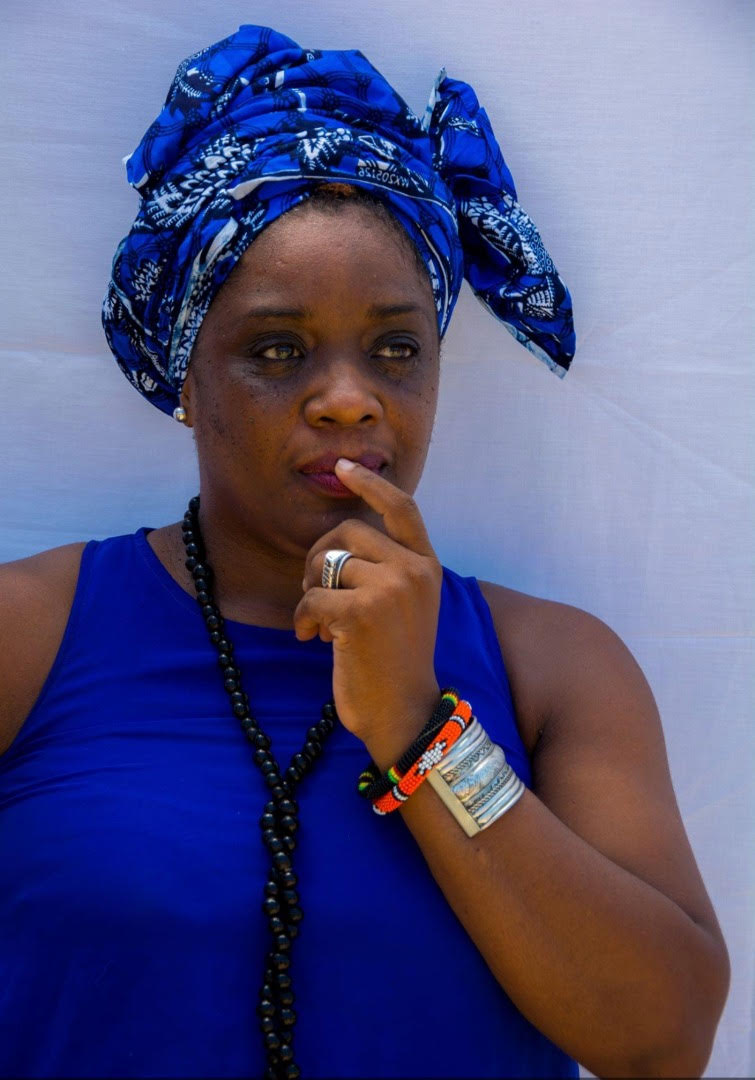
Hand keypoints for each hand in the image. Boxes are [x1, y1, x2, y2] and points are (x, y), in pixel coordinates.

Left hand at [295, 459, 441, 754]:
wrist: (404, 713)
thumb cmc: (395, 662)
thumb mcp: (404, 606)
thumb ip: (386, 568)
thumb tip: (340, 538)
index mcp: (427, 565)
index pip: (401, 507)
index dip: (370, 483)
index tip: (343, 467)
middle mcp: (415, 570)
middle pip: (348, 531)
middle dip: (319, 556)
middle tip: (313, 590)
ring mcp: (392, 589)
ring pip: (328, 564)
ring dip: (310, 591)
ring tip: (319, 621)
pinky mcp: (363, 612)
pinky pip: (313, 597)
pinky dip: (303, 618)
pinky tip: (311, 638)